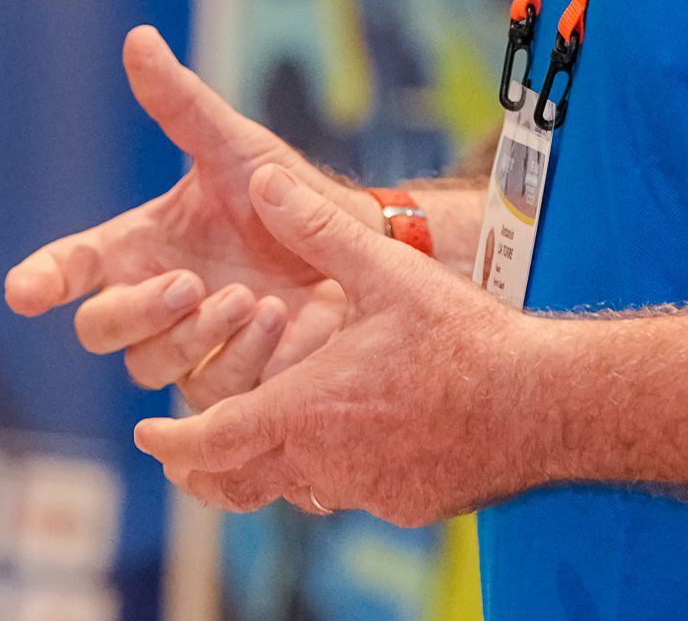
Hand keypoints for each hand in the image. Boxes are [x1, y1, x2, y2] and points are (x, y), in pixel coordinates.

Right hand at [5, 26, 372, 403]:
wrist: (353, 247)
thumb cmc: (283, 195)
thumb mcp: (236, 145)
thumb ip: (181, 102)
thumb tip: (139, 37)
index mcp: (139, 246)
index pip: (71, 268)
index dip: (43, 278)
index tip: (25, 290)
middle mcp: (152, 302)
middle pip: (100, 327)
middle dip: (134, 311)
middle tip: (185, 284)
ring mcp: (186, 349)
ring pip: (150, 366)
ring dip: (194, 335)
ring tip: (248, 298)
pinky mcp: (227, 385)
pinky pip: (210, 394)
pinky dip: (239, 359)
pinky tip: (274, 321)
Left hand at [133, 165, 539, 525]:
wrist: (540, 404)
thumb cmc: (464, 338)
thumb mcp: (386, 271)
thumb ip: (318, 228)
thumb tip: (262, 183)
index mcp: (305, 409)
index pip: (211, 442)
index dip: (171, 442)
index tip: (147, 433)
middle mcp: (322, 464)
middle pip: (237, 484)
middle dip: (203, 469)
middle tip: (183, 449)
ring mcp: (363, 492)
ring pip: (293, 488)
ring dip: (269, 464)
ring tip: (264, 431)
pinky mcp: (401, 505)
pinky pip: (346, 494)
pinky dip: (330, 469)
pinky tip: (352, 435)